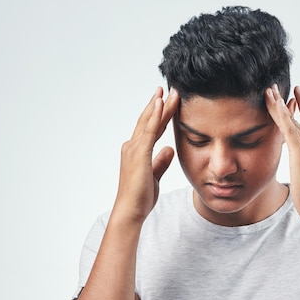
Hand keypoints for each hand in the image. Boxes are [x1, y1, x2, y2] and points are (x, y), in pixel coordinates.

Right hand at [112, 87, 178, 223]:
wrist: (130, 210)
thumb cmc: (140, 198)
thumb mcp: (155, 176)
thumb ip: (161, 162)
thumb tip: (169, 149)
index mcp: (136, 152)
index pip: (150, 128)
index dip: (158, 115)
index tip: (166, 102)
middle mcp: (132, 146)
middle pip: (148, 120)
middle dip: (158, 104)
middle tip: (167, 88)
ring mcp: (134, 148)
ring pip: (149, 121)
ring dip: (159, 105)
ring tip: (168, 90)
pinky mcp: (139, 153)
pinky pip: (150, 130)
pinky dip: (155, 115)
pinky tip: (161, 103)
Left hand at [265, 85, 299, 224]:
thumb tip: (298, 165)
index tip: (294, 94)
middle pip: (299, 115)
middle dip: (287, 100)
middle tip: (275, 86)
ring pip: (292, 120)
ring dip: (279, 104)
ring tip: (268, 90)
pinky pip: (289, 129)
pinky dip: (282, 115)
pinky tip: (274, 104)